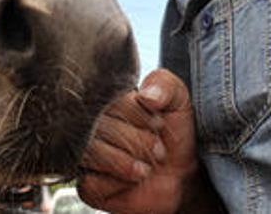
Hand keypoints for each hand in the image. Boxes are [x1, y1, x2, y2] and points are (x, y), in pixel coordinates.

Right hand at [78, 69, 199, 213]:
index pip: (106, 99)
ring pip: (89, 152)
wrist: (183, 173)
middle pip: (96, 126)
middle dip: (135, 140)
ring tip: (147, 167)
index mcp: (107, 101)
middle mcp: (91, 126)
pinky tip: (132, 181)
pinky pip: (89, 183)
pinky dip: (116, 182)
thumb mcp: (176, 99)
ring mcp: (87, 155)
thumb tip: (146, 95)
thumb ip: (163, 84)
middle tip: (158, 149)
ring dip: (125, 161)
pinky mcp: (88, 186)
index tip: (159, 123)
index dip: (136, 113)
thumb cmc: (175, 132)